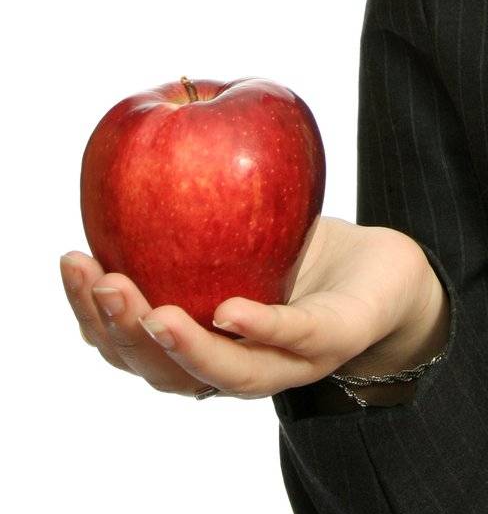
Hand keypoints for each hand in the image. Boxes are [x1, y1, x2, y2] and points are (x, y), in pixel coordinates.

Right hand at [59, 215, 442, 400]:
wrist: (390, 274)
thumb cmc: (304, 251)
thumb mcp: (237, 229)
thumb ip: (188, 214)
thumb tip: (138, 139)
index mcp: (202, 344)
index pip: (130, 344)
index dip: (92, 313)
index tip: (71, 259)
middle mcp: (237, 366)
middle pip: (164, 372)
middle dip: (124, 331)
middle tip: (103, 284)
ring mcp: (287, 362)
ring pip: (226, 373)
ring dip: (182, 347)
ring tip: (152, 312)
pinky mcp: (335, 339)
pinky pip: (292, 336)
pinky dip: (259, 327)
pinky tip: (229, 310)